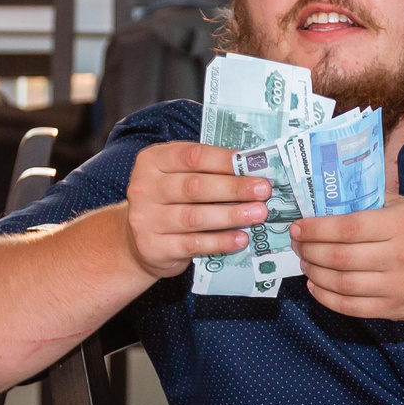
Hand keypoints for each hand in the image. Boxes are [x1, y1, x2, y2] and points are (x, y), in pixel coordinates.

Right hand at [124, 141, 271, 280]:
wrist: (139, 241)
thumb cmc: (169, 201)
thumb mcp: (178, 176)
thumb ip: (206, 170)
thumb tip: (251, 168)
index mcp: (152, 161)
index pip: (192, 156)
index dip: (225, 160)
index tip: (255, 165)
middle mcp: (145, 188)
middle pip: (194, 186)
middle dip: (234, 188)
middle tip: (263, 190)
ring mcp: (146, 219)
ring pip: (194, 217)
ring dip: (231, 215)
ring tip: (258, 214)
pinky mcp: (154, 247)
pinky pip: (193, 244)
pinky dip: (220, 241)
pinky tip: (241, 239)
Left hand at [290, 199, 403, 320]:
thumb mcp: (402, 207)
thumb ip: (368, 202)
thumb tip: (322, 201)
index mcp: (400, 224)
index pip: (348, 227)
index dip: (316, 229)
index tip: (297, 227)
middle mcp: (401, 256)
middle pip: (340, 257)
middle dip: (309, 251)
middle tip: (297, 246)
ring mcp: (398, 286)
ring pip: (342, 284)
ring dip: (314, 274)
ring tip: (305, 264)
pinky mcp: (394, 309)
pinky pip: (351, 307)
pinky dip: (327, 298)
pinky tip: (316, 287)